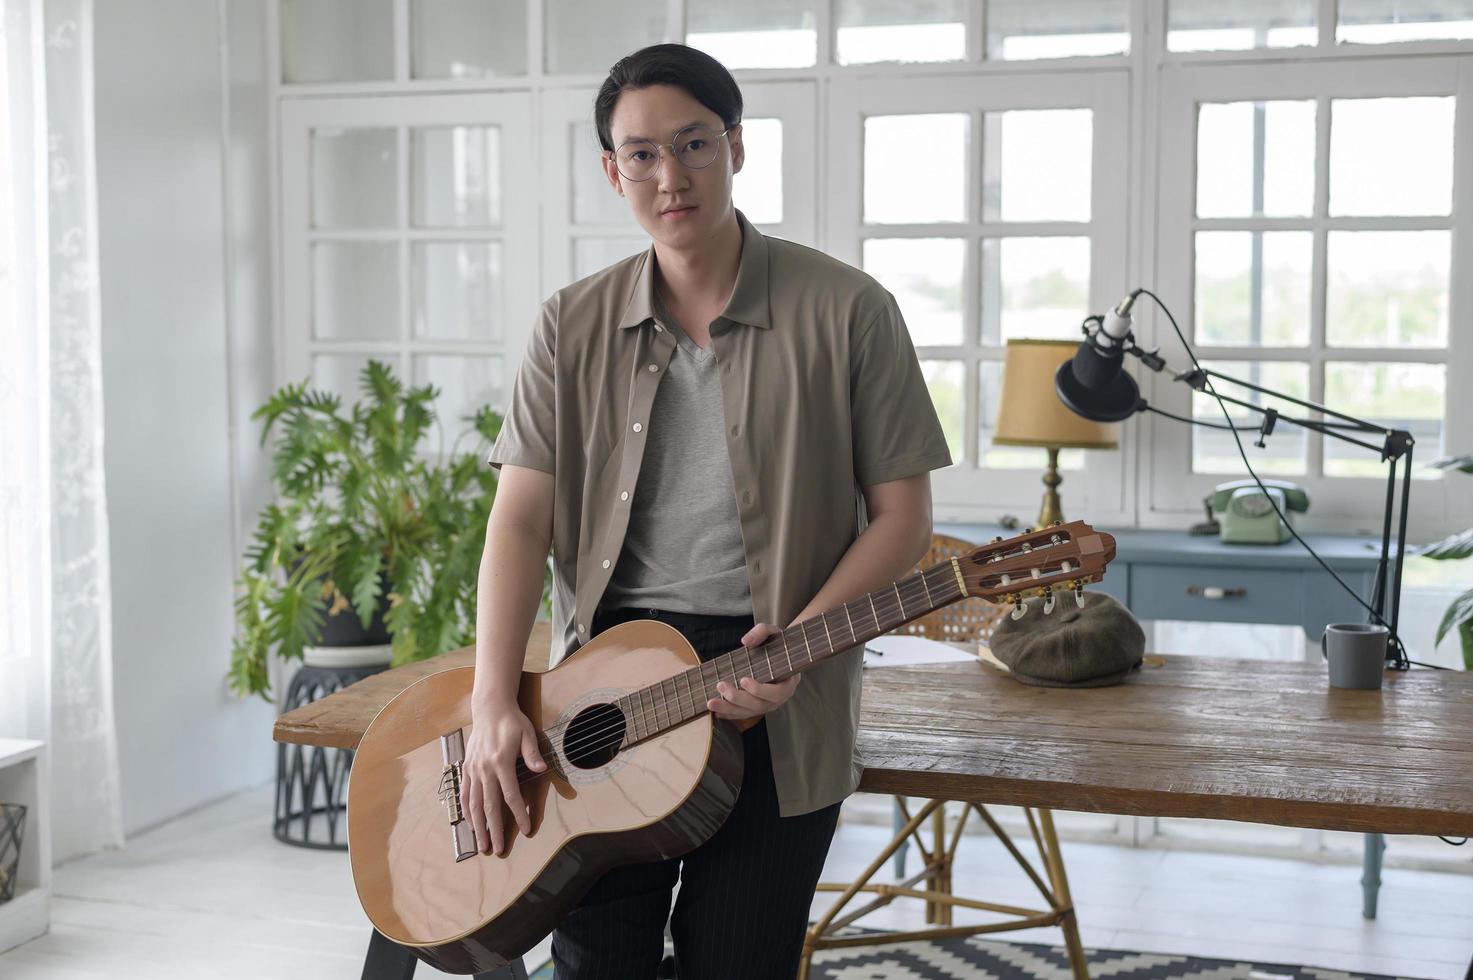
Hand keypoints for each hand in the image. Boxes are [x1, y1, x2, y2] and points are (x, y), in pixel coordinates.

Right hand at [459, 699, 546, 856]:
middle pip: (489, 806)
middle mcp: (484, 769)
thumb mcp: (527, 733)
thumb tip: (541, 770)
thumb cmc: (511, 722)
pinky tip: (470, 824)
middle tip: (496, 850)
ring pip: (473, 804)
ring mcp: (473, 770)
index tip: (526, 830)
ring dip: (477, 826)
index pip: (510, 795)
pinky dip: (466, 811)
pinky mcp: (467, 768)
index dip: (518, 814)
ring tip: (481, 844)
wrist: (490, 708)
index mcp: (501, 762)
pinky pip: (464, 794)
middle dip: (493, 830)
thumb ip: (532, 753)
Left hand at [706, 621, 801, 731]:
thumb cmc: (777, 644)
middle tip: (721, 685)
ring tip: (711, 702)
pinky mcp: (757, 707)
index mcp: (787, 682)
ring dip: (729, 708)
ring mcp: (767, 704)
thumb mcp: (773, 632)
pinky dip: (729, 713)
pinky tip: (716, 711)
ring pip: (749, 712)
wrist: (780, 654)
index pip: (776, 693)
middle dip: (738, 698)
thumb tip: (746, 641)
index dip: (760, 690)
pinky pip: (743, 714)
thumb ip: (761, 632)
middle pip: (759, 705)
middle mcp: (778, 698)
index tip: (743, 680)